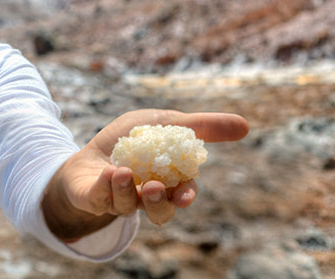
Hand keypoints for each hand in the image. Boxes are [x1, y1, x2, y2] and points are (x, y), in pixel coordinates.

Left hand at [44, 109, 248, 236]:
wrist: (88, 153)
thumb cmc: (131, 139)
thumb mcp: (166, 124)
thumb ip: (202, 127)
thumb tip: (246, 126)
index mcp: (166, 182)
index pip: (182, 194)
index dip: (185, 195)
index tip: (185, 194)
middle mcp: (145, 197)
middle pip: (159, 211)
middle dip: (159, 203)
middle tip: (156, 187)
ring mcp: (118, 199)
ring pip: (128, 206)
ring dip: (127, 191)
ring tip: (125, 173)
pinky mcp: (94, 197)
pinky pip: (100, 197)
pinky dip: (105, 186)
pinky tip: (109, 172)